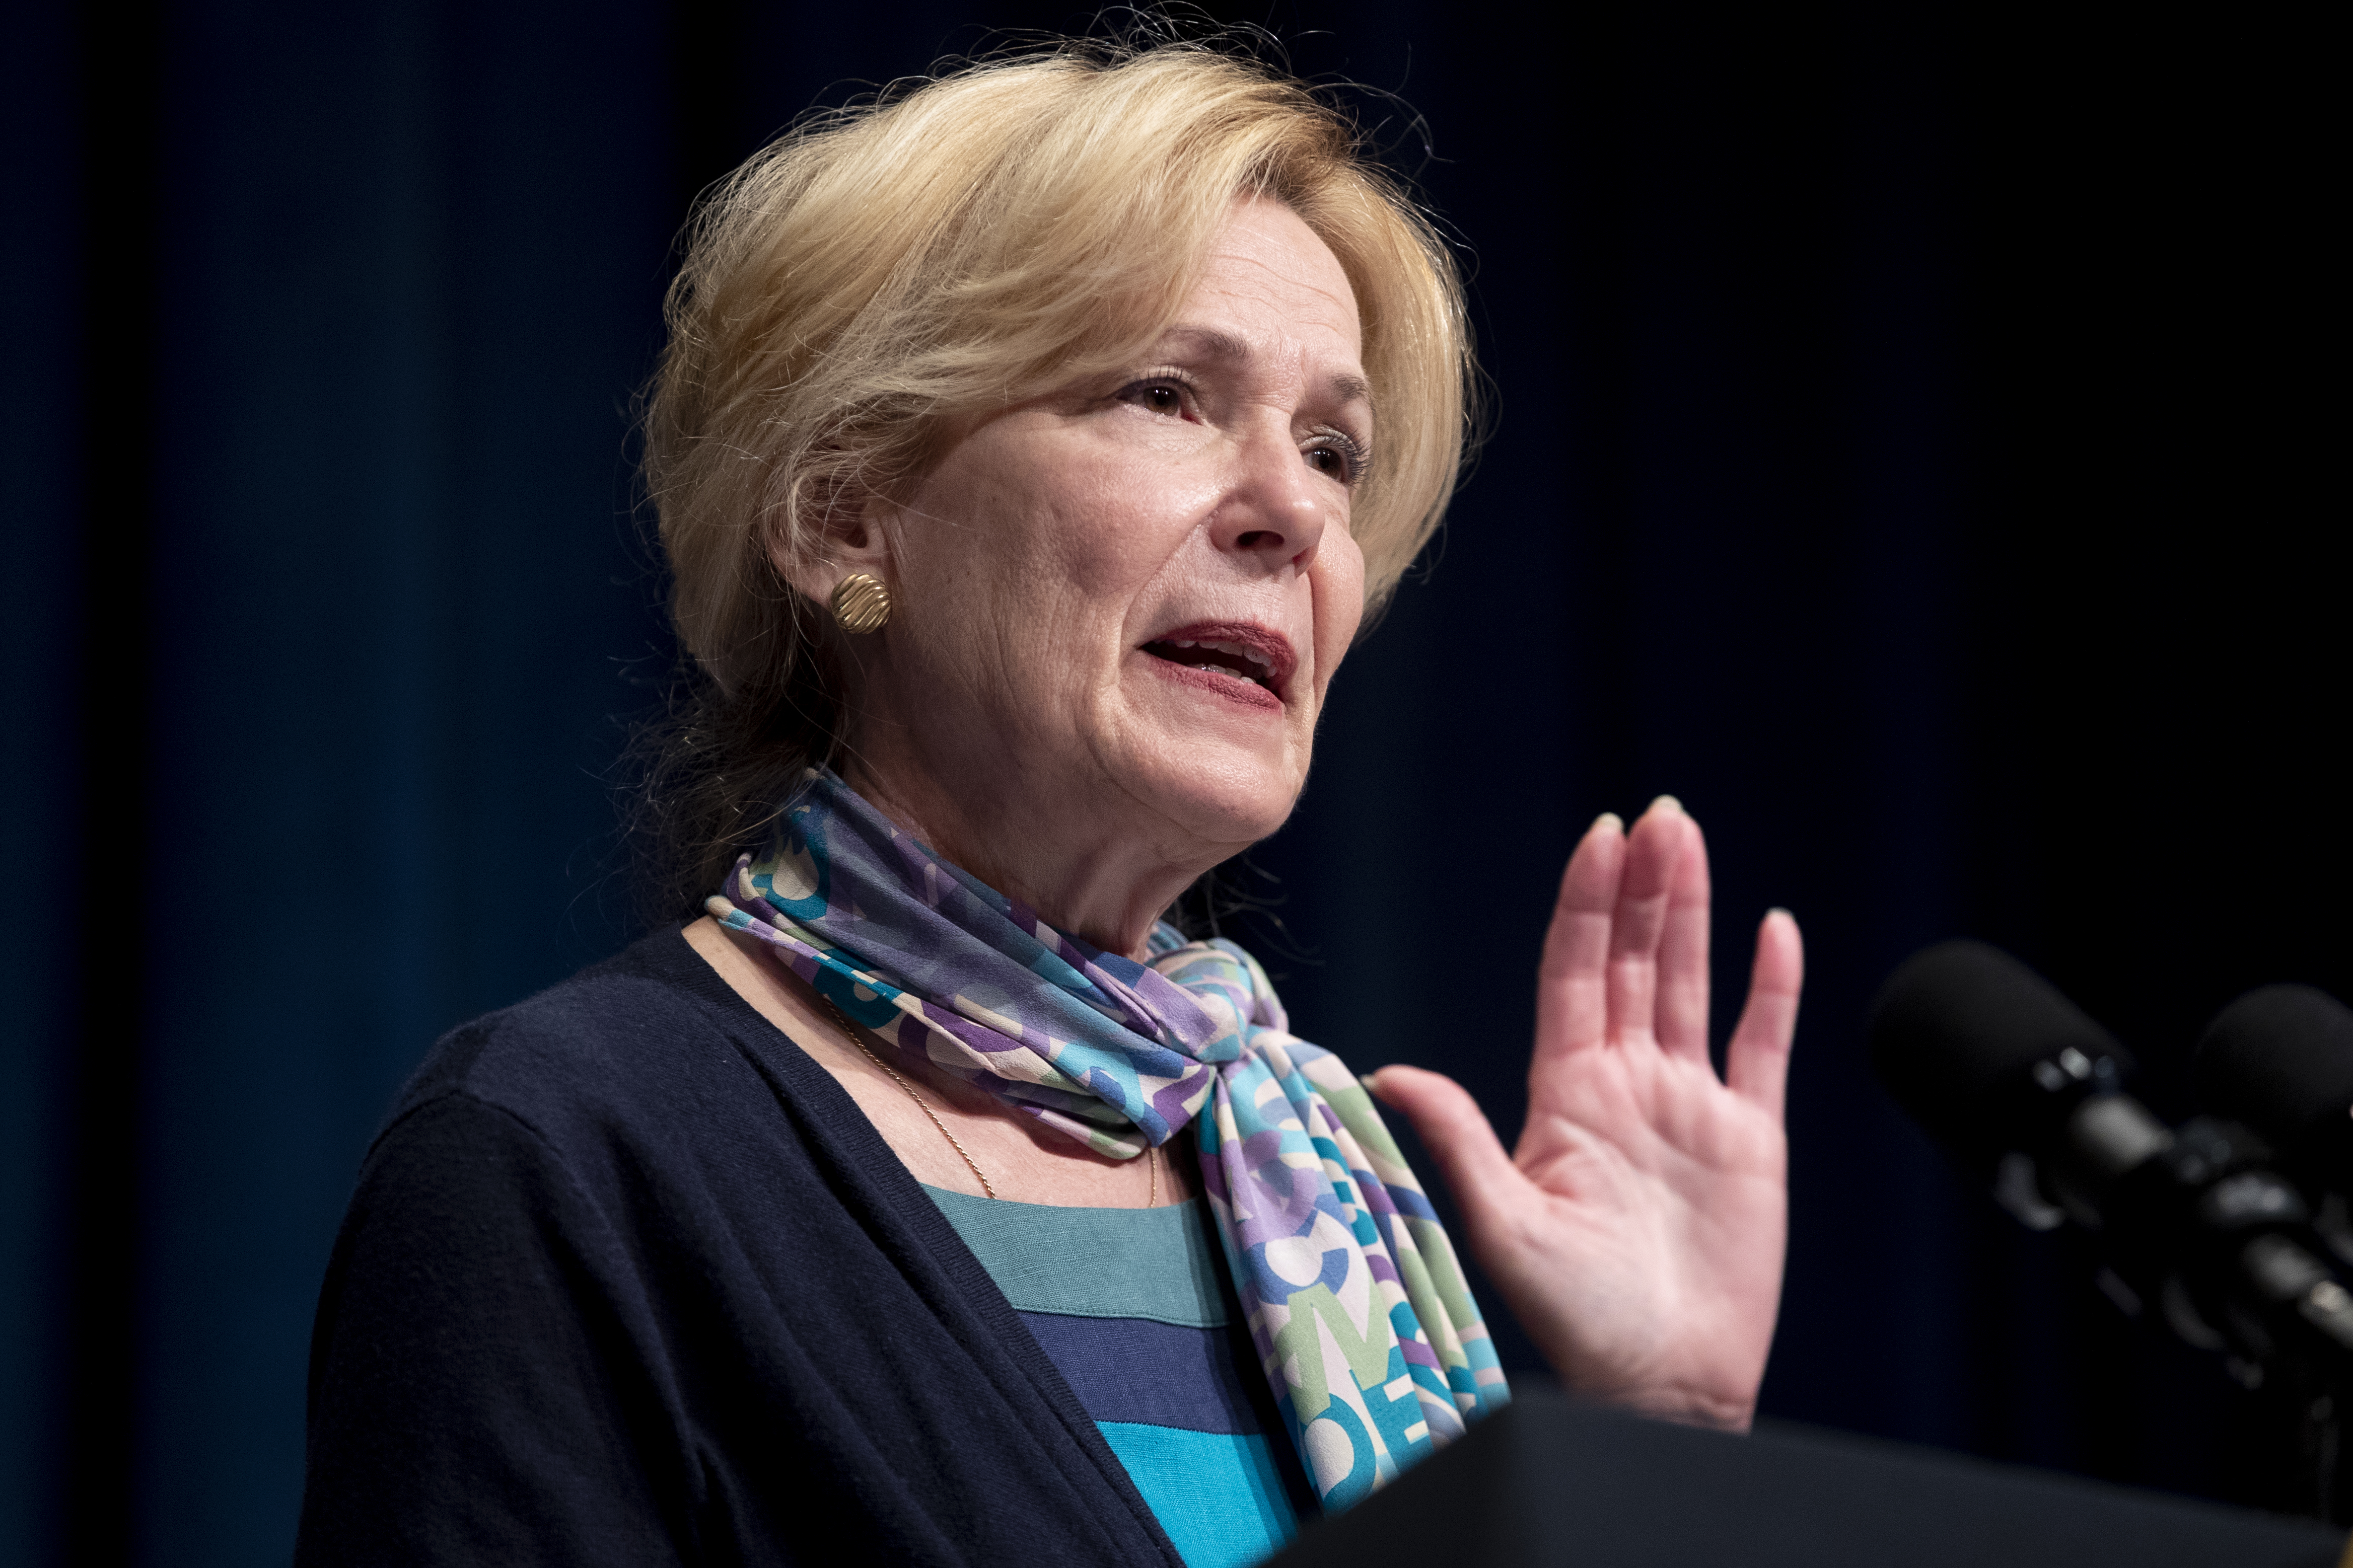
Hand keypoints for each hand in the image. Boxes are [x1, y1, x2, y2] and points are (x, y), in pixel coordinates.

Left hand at [1369, 797, 1801, 1429]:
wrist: (1662, 1382)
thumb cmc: (1575, 1318)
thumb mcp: (1503, 1223)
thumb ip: (1456, 1140)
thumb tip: (1387, 1073)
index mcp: (1567, 1093)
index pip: (1574, 972)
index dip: (1585, 903)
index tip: (1597, 836)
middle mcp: (1626, 1085)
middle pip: (1634, 960)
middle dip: (1643, 885)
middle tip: (1658, 814)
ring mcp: (1689, 1106)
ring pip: (1691, 984)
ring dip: (1693, 912)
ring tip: (1691, 838)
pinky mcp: (1749, 1138)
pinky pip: (1761, 1047)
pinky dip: (1771, 989)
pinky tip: (1775, 931)